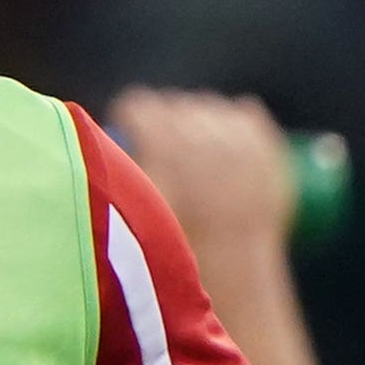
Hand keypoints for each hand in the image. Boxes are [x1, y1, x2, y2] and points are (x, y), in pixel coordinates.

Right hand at [105, 87, 298, 265]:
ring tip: (200, 161)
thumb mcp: (132, 199)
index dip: (131, 124)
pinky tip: (230, 154)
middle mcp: (197, 127)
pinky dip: (235, 128)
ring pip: (207, 108)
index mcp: (159, 137)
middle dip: (166, 125)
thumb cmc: (172, 235)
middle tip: (167, 157)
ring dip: (200, 126)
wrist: (233, 259)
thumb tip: (101, 137)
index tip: (131, 139)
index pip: (137, 105)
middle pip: (172, 105)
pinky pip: (244, 112)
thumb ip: (117, 162)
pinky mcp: (263, 137)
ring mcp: (235, 130)